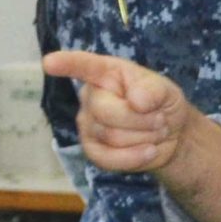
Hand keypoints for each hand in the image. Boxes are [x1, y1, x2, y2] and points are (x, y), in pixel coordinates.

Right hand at [41, 50, 198, 174]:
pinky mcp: (93, 151)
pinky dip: (134, 157)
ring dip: (143, 137)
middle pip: (105, 110)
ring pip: (112, 136)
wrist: (170, 136)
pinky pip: (108, 158)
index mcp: (106, 73)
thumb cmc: (162, 104)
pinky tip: (149, 151)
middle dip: (140, 119)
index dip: (67, 64)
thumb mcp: (166, 90)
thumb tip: (136, 101)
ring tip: (153, 131)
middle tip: (159, 119)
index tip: (49, 62)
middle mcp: (91, 97)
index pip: (84, 66)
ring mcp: (88, 125)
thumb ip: (154, 90)